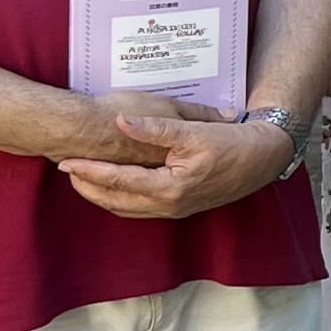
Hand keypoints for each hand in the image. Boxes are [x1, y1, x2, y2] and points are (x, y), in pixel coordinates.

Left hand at [59, 101, 293, 219]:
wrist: (264, 159)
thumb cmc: (233, 143)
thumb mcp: (194, 131)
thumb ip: (155, 128)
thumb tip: (121, 121)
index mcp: (170, 187)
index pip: (119, 180)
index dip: (90, 171)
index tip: (67, 161)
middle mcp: (169, 205)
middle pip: (116, 201)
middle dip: (88, 187)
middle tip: (66, 170)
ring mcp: (175, 210)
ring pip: (126, 209)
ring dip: (102, 195)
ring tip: (82, 178)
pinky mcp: (180, 207)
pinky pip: (139, 209)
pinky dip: (120, 199)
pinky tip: (114, 185)